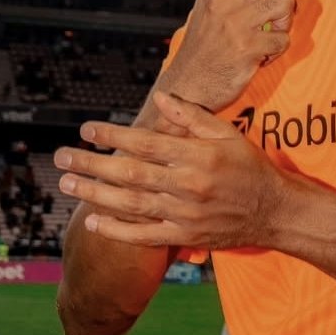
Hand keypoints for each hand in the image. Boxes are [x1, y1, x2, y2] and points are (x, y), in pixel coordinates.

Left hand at [54, 91, 285, 248]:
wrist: (273, 211)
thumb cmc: (249, 166)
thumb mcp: (227, 132)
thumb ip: (192, 116)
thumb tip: (160, 97)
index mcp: (198, 155)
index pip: (148, 142)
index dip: (115, 135)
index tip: (88, 128)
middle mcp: (189, 184)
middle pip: (132, 173)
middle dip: (93, 163)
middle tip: (62, 155)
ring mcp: (184, 213)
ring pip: (132, 204)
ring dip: (96, 194)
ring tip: (68, 183)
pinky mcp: (184, 236)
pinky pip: (144, 235)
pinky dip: (117, 230)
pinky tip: (93, 220)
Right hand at [160, 0, 327, 110]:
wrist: (186, 86)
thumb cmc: (209, 43)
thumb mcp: (214, 8)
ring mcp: (237, 20)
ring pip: (287, 6)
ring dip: (283, 24)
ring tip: (261, 36)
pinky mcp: (247, 46)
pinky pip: (284, 40)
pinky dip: (277, 49)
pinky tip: (257, 56)